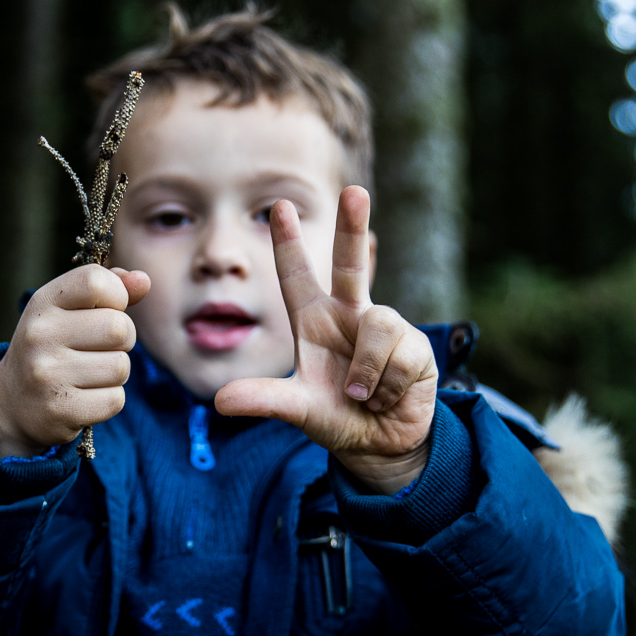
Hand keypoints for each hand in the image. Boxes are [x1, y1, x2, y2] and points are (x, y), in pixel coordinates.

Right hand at [0, 265, 151, 458]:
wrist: (13, 403)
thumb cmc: (53, 347)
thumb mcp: (69, 310)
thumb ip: (107, 291)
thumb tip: (144, 280)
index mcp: (43, 303)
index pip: (97, 281)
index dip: (116, 295)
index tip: (106, 309)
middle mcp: (40, 335)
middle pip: (119, 328)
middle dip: (123, 340)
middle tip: (101, 348)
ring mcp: (47, 375)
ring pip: (120, 367)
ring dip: (115, 373)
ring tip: (90, 374)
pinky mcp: (59, 410)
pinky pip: (114, 400)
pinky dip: (109, 400)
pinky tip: (86, 397)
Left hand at [214, 188, 436, 493]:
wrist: (380, 444)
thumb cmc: (336, 417)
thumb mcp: (298, 410)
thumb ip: (263, 401)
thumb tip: (219, 401)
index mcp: (314, 321)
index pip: (298, 276)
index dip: (288, 243)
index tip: (280, 206)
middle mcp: (349, 315)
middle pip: (351, 264)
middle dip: (353, 227)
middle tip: (355, 191)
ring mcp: (384, 327)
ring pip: (378, 327)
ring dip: (367, 372)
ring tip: (363, 397)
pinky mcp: (416, 346)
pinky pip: (400, 357)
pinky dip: (388, 387)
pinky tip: (388, 397)